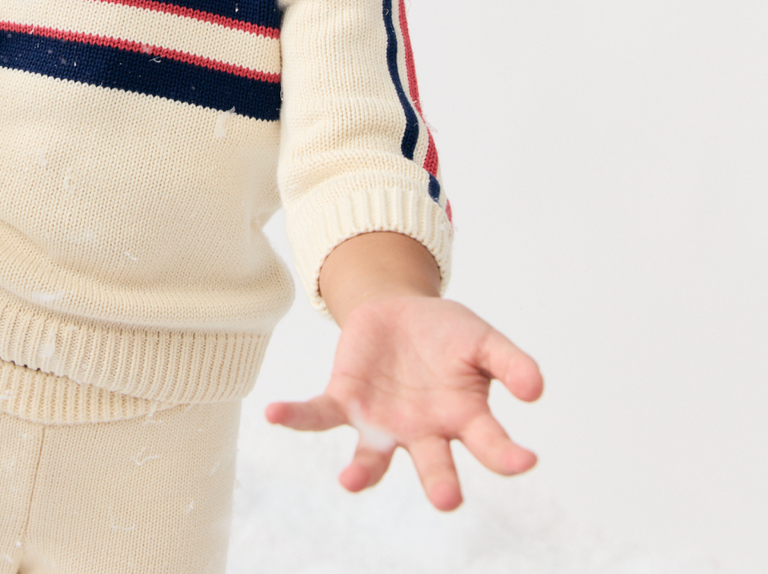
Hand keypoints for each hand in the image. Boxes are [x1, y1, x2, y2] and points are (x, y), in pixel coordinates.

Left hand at [264, 295, 542, 509]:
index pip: (491, 443)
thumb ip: (509, 362)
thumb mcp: (482, 339)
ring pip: (373, 457)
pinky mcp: (345, 401)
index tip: (525, 460)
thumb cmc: (447, 334)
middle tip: (448, 499)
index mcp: (464, 417)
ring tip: (351, 480)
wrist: (399, 310)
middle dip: (441, 483)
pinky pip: (318, 414)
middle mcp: (424, 432)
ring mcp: (382, 423)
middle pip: (434, 465)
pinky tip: (273, 413)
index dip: (507, 454)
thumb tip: (536, 390)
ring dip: (363, 471)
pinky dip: (295, 416)